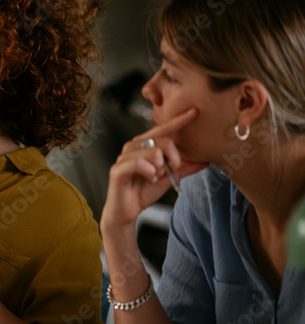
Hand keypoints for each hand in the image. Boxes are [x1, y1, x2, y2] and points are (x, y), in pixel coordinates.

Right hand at [102, 108, 207, 228]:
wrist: (127, 211)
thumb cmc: (143, 191)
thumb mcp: (169, 177)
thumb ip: (184, 168)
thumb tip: (206, 161)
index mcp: (145, 144)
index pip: (164, 128)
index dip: (179, 120)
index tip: (195, 111)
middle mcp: (133, 146)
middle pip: (163, 140)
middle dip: (174, 158)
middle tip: (171, 170)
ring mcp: (124, 156)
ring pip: (153, 152)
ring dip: (160, 168)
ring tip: (155, 178)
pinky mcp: (118, 169)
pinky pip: (140, 163)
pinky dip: (150, 173)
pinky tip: (150, 179)